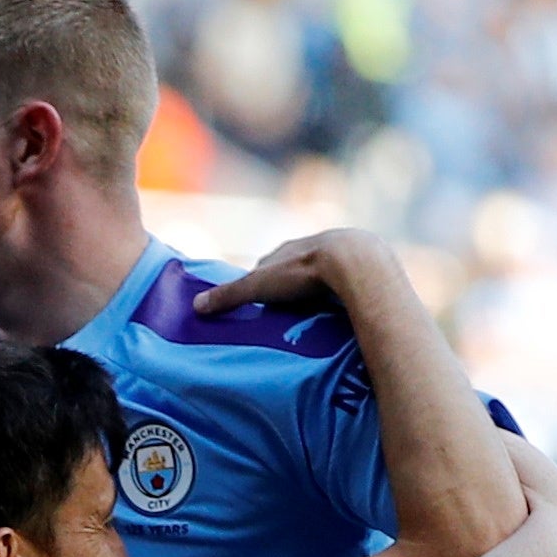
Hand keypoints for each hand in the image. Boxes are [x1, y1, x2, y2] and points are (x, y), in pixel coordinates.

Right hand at [192, 229, 394, 316]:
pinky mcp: (361, 264)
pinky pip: (345, 279)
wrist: (353, 261)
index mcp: (284, 251)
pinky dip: (340, 289)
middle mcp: (310, 246)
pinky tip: (341, 303)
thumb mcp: (259, 286)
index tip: (256, 300)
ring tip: (313, 309)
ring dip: (316, 286)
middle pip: (293, 268)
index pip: (265, 267)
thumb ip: (230, 296)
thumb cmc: (302, 272)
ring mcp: (337, 254)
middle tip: (284, 308)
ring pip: (321, 272)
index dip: (259, 283)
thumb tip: (195, 306)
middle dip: (288, 285)